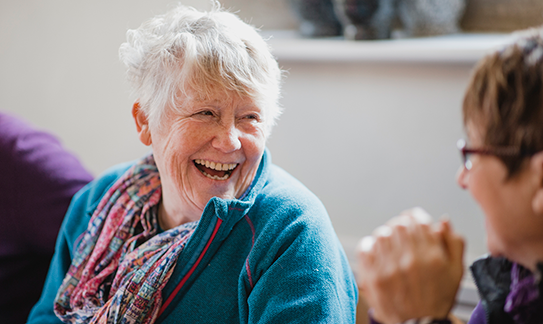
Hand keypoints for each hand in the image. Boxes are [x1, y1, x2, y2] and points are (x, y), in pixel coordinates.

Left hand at [356, 208, 464, 323]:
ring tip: (391, 243)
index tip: (414, 220)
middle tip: (402, 233)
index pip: (418, 221)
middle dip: (401, 225)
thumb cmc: (438, 298)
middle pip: (399, 225)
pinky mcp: (373, 278)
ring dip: (386, 235)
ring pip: (382, 234)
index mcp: (432, 257)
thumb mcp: (456, 271)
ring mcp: (389, 269)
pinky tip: (377, 251)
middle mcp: (410, 261)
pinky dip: (370, 245)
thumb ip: (452, 242)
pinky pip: (365, 248)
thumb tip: (442, 221)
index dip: (415, 217)